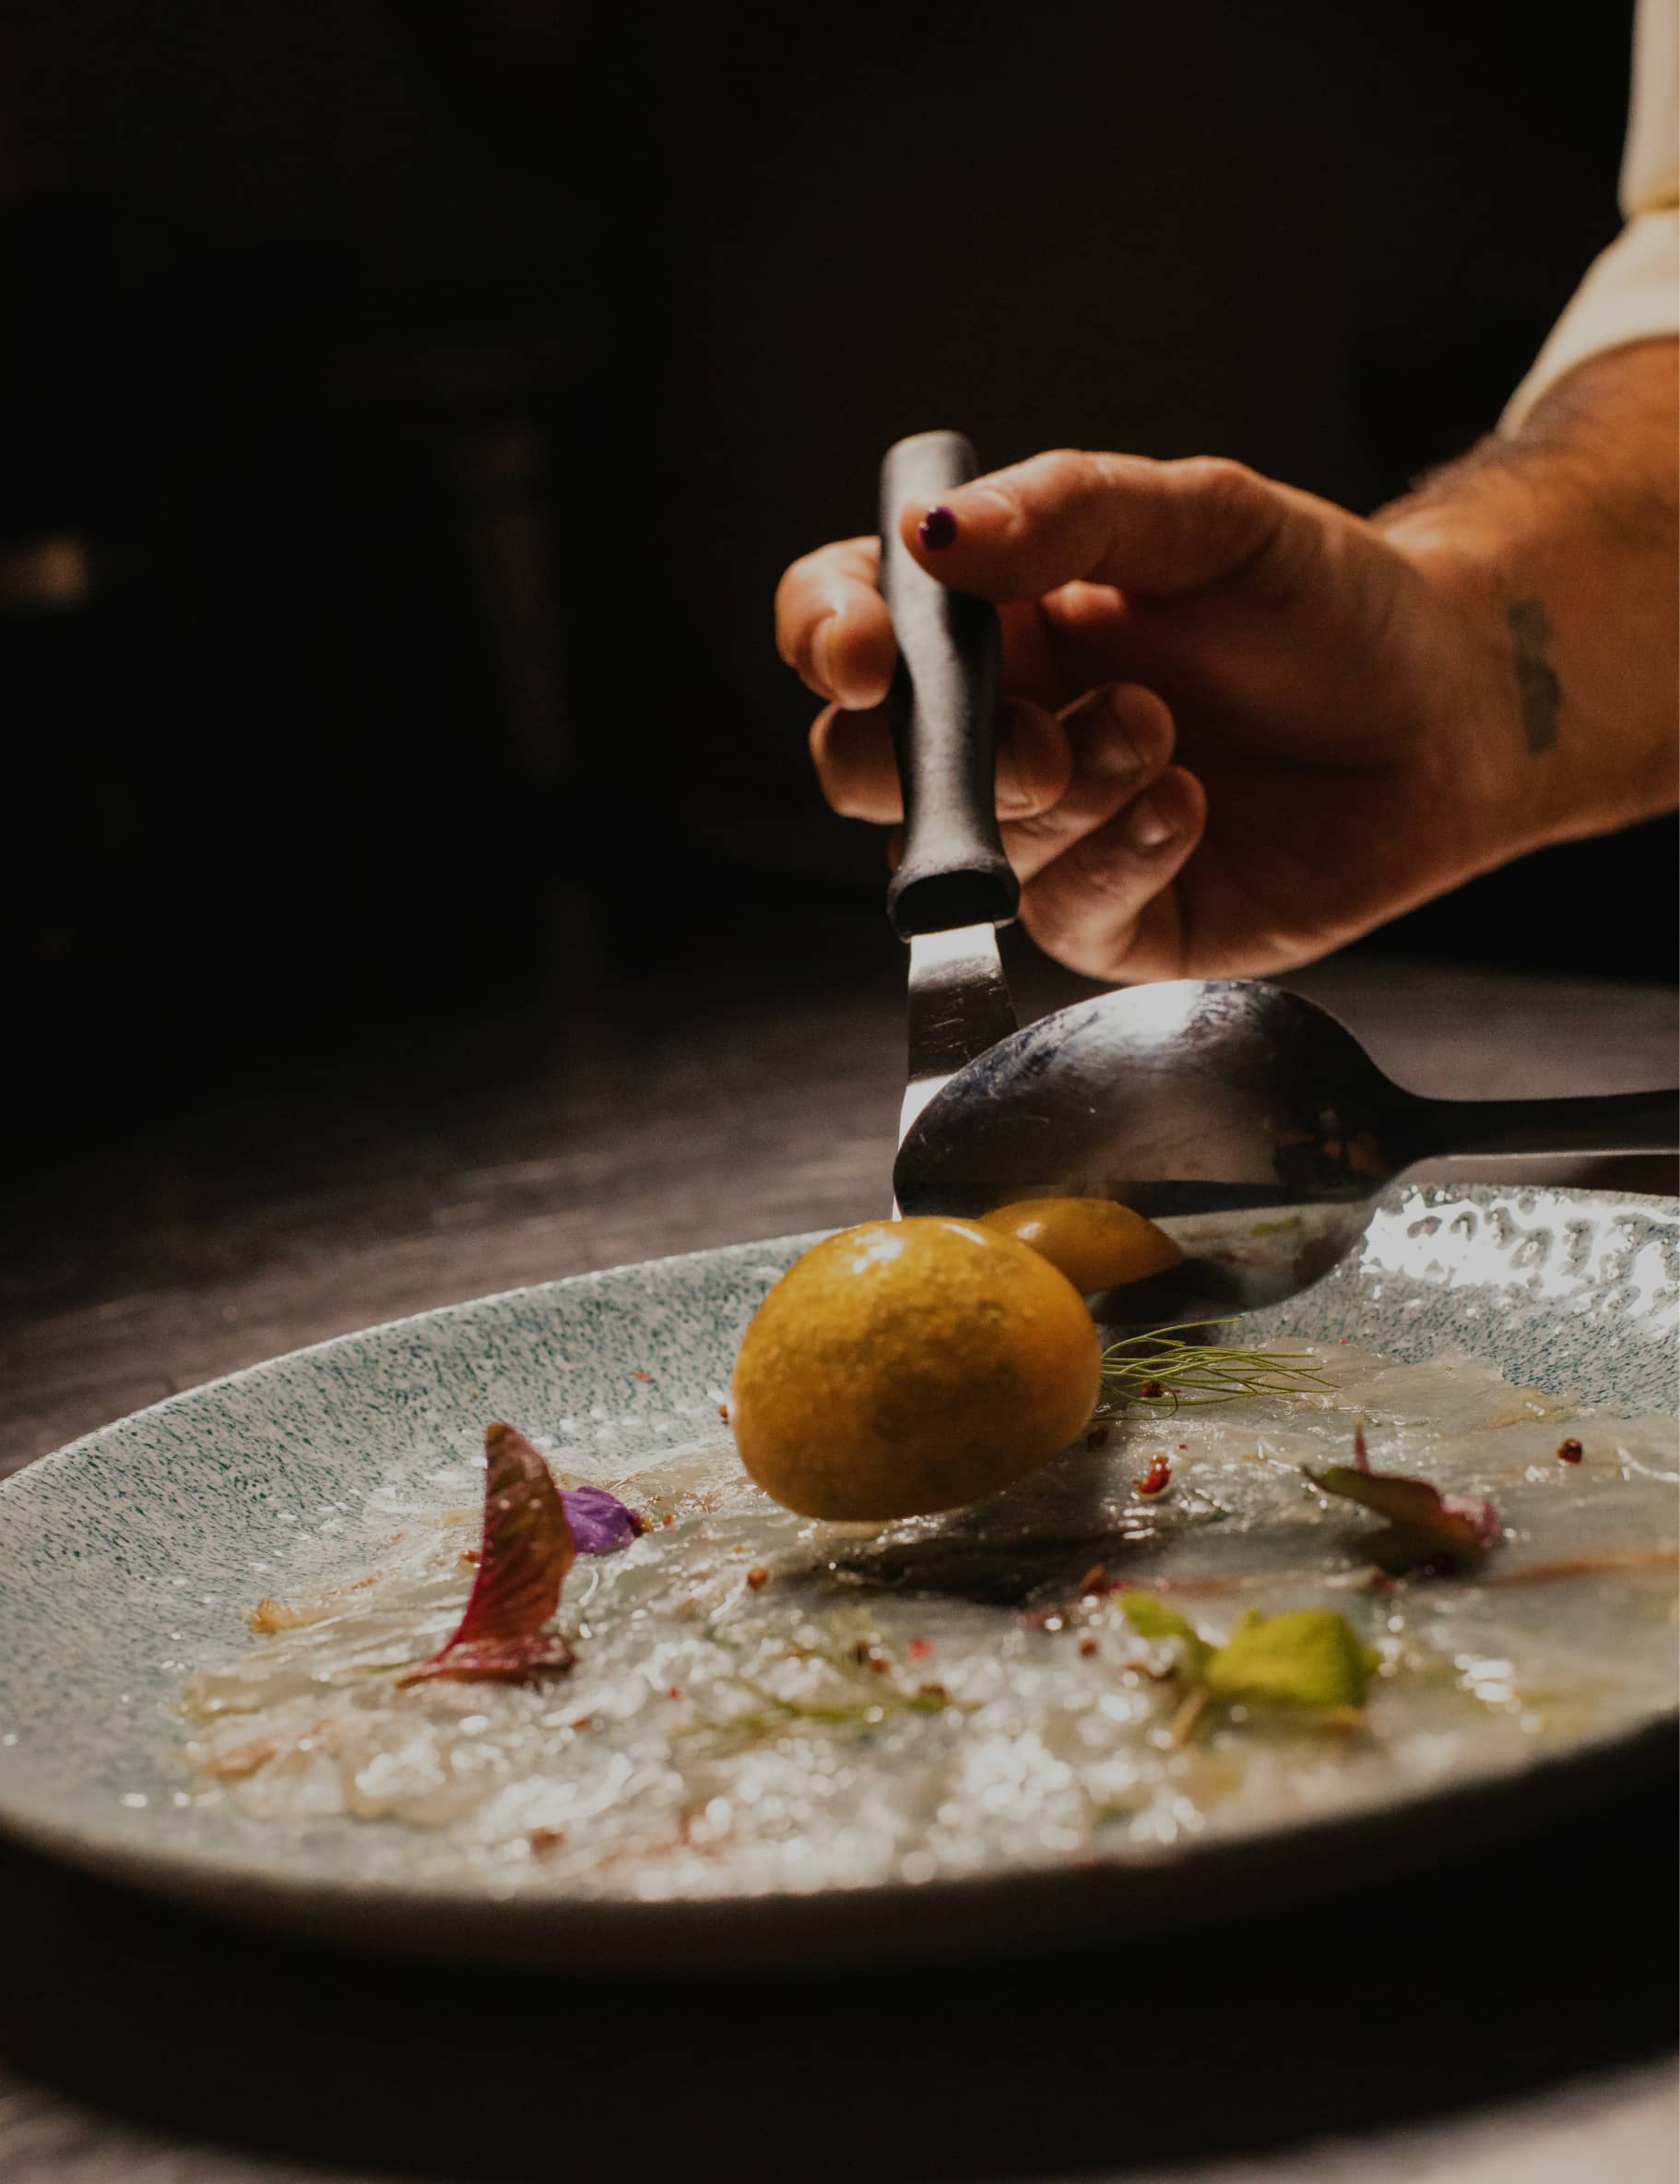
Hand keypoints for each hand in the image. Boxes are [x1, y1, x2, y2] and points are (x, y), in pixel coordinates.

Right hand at [775, 384, 1674, 977]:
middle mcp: (998, 732)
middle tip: (1036, 736)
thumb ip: (1065, 511)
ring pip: (972, 844)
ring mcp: (1046, 836)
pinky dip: (1121, 855)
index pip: (843, 624)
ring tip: (1165, 736)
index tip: (866, 651)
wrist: (1448, 709)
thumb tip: (927, 534)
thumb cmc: (1324, 602)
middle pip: (864, 765)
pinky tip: (1189, 808)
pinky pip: (1061, 913)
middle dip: (930, 759)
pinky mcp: (1111, 920)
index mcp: (989, 621)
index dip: (826, 638)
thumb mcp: (1206, 517)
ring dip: (1069, 790)